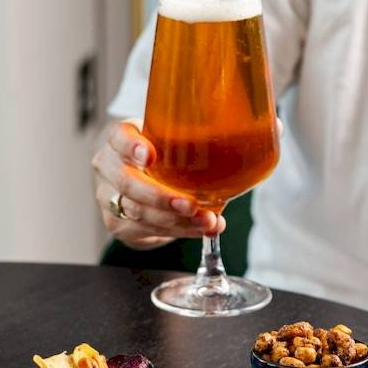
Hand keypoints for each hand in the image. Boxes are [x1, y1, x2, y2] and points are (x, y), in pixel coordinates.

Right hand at [91, 119, 224, 249]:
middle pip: (127, 183)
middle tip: (191, 204)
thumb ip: (202, 136)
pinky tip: (198, 229)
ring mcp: (108, 197)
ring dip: (175, 220)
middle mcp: (108, 167)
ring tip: (207, 221)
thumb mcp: (171, 139)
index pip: (118, 137)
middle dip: (161, 197)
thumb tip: (259, 136)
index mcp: (120, 139)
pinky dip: (177, 231)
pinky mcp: (117, 222)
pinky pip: (147, 230)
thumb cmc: (161, 156)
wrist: (138, 182)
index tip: (150, 155)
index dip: (131, 146)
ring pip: (137, 212)